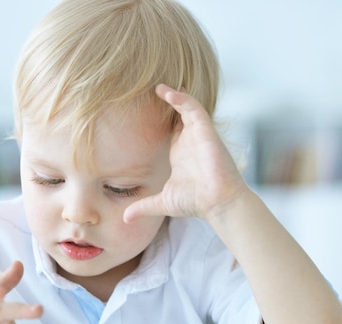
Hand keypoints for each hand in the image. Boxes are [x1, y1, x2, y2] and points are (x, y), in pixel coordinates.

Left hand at [124, 84, 247, 222]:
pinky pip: (195, 109)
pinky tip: (169, 93)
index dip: (160, 117)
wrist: (217, 204)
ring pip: (187, 108)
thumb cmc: (195, 202)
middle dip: (168, 102)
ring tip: (159, 87)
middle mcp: (190, 141)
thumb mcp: (162, 202)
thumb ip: (143, 207)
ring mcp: (199, 135)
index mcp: (180, 152)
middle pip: (178, 115)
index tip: (144, 107)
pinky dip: (184, 99)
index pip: (170, 129)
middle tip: (153, 89)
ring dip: (174, 96)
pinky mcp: (206, 132)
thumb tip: (125, 218)